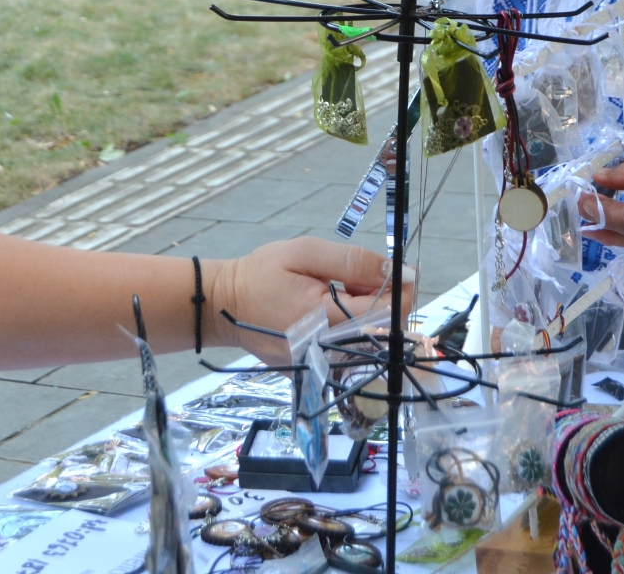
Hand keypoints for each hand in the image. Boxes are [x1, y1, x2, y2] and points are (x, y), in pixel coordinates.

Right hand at [209, 238, 412, 363]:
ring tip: (337, 291)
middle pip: (382, 330)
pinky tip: (328, 310)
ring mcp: (320, 365)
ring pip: (368, 341)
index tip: (395, 270)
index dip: (400, 290)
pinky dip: (349, 327)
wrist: (223, 305)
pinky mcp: (315, 370)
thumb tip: (397, 271)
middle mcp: (327, 351)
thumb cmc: (261, 274)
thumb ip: (353, 262)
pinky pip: (348, 349)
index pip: (387, 313)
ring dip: (366, 313)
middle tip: (353, 277)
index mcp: (326, 320)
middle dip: (381, 299)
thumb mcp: (305, 253)